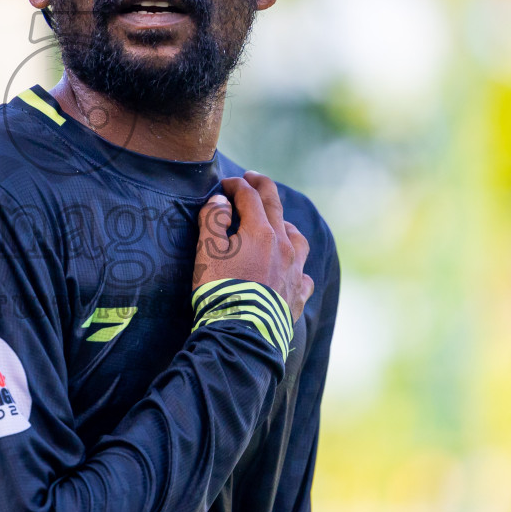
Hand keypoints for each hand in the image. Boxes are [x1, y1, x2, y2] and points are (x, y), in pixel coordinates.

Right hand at [194, 171, 313, 321]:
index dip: (236, 185)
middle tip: (253, 178)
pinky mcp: (298, 295)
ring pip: (298, 239)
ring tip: (280, 224)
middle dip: (262, 188)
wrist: (242, 333)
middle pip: (276, 208)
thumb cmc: (220, 290)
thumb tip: (221, 200)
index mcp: (260, 232)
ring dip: (286, 226)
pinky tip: (294, 270)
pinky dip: (298, 267)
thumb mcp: (207, 252)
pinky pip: (304, 275)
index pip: (249, 197)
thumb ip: (213, 221)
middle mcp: (283, 246)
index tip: (225, 183)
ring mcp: (295, 271)